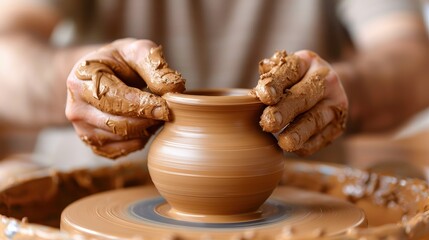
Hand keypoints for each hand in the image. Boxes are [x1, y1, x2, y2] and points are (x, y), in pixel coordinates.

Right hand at [66, 39, 184, 158]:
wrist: (101, 74)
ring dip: (145, 131)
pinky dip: (138, 141)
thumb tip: (175, 88)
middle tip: (168, 113)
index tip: (167, 108)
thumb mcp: (137, 51)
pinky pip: (119, 151)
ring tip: (157, 115)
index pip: (116, 99)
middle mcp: (75, 107)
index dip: (144, 106)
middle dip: (148, 120)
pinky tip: (147, 126)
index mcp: (81, 80)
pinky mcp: (91, 143)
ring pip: (120, 139)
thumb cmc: (121, 61)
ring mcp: (81, 128)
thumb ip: (155, 66)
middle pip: (118, 124)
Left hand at [253, 50, 347, 155]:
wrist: (330, 90)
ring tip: (284, 143)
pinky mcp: (338, 125)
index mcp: (307, 61)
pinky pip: (322, 137)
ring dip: (299, 132)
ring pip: (315, 119)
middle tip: (267, 122)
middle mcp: (325, 79)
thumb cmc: (294, 81)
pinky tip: (294, 149)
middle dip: (284, 111)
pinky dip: (307, 144)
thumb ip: (269, 76)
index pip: (291, 69)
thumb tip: (258, 84)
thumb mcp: (284, 70)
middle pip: (304, 96)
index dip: (276, 83)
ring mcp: (335, 103)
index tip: (264, 96)